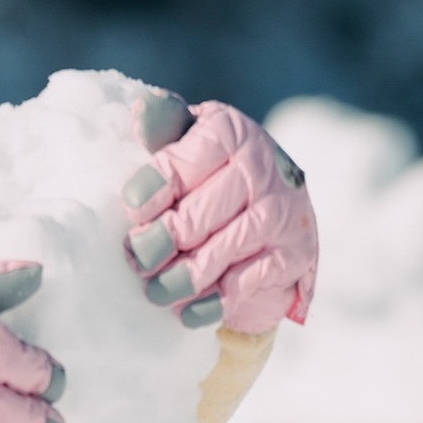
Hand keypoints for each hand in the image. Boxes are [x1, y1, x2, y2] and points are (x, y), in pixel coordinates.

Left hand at [120, 91, 317, 332]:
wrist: (274, 200)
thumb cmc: (213, 167)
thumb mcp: (191, 137)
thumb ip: (165, 126)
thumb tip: (141, 111)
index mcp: (229, 132)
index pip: (178, 168)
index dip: (148, 195)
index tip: (131, 213)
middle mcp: (261, 169)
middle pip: (193, 219)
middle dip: (155, 246)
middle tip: (137, 260)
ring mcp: (279, 214)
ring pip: (215, 257)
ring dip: (176, 281)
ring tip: (154, 291)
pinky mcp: (291, 254)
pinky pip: (242, 285)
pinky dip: (209, 304)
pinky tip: (185, 312)